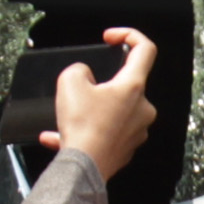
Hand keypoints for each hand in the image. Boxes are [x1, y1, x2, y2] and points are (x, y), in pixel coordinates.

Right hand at [44, 26, 158, 180]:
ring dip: (90, 111)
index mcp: (133, 87)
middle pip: (126, 85)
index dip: (129, 35)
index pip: (145, 49)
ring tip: (67, 118)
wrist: (84, 168)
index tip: (111, 38)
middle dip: (101, 85)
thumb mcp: (70, 82)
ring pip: (112, 111)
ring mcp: (136, 130)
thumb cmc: (83, 128)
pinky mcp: (126, 147)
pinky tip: (59, 137)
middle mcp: (142, 108)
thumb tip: (84, 76)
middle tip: (81, 92)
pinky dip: (85, 132)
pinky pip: (105, 133)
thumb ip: (79, 70)